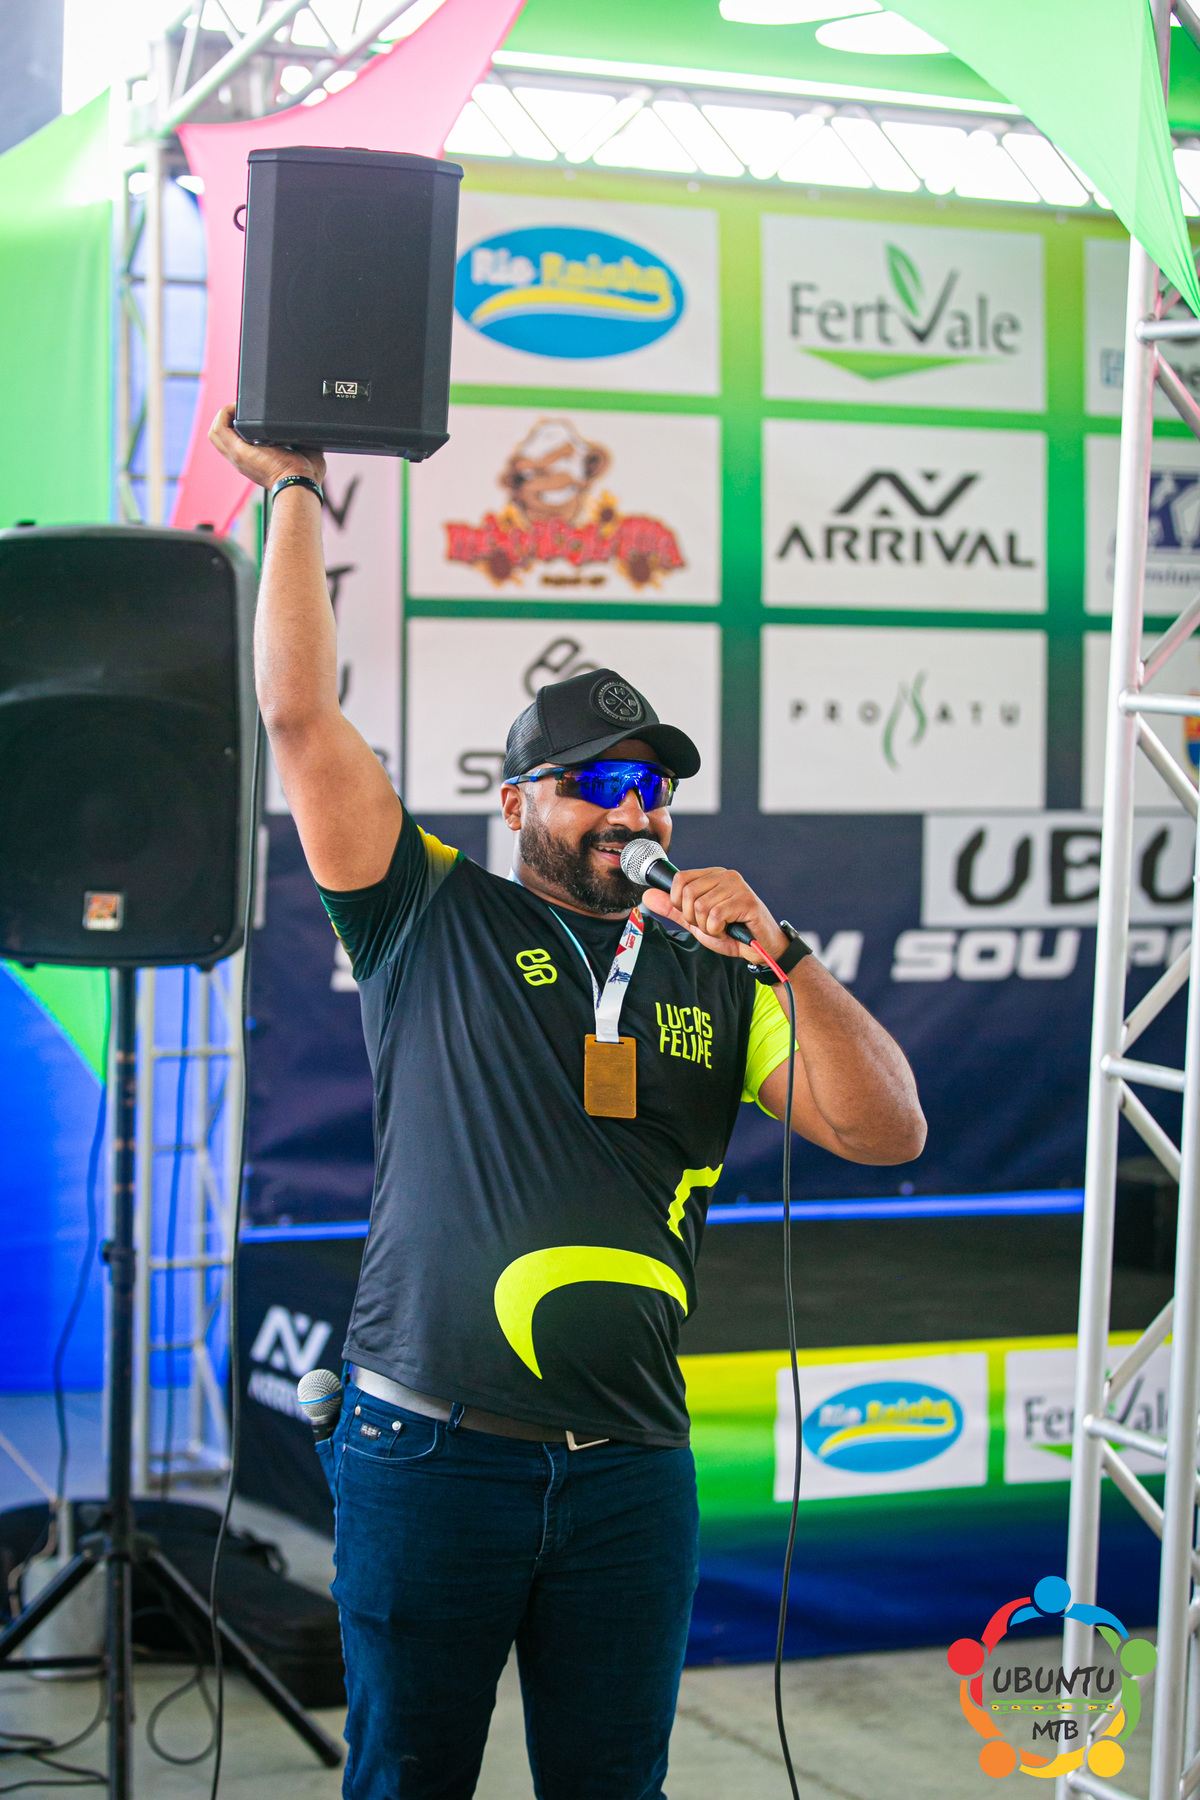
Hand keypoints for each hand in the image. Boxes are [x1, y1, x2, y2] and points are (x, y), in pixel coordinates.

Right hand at [208, 403, 325, 490]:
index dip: (241, 425)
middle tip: (244, 408)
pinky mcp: (238, 451)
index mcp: (256, 461)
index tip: (253, 414)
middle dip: (229, 417)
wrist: (301, 483)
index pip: (238, 441)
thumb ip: (303, 439)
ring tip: (238, 406)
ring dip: (223, 415)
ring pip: (215, 433)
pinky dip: (224, 414)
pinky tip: (236, 407)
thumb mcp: (306, 451)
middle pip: (221, 437)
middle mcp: (243, 460)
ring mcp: (238, 456)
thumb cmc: (306, 477)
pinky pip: (219, 429)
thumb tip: (312, 428)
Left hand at [639, 865, 787, 961]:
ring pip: (700, 907)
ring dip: (707, 927)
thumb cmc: (731, 934)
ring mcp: (737, 886)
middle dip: (693, 918)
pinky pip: (715, 916)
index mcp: (712, 876)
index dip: (678, 902)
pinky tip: (729, 931)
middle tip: (709, 926)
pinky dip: (717, 931)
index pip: (680, 879)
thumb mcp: (696, 922)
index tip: (692, 915)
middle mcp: (725, 876)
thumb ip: (673, 909)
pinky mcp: (746, 901)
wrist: (761, 950)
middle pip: (687, 893)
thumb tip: (647, 896)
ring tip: (722, 929)